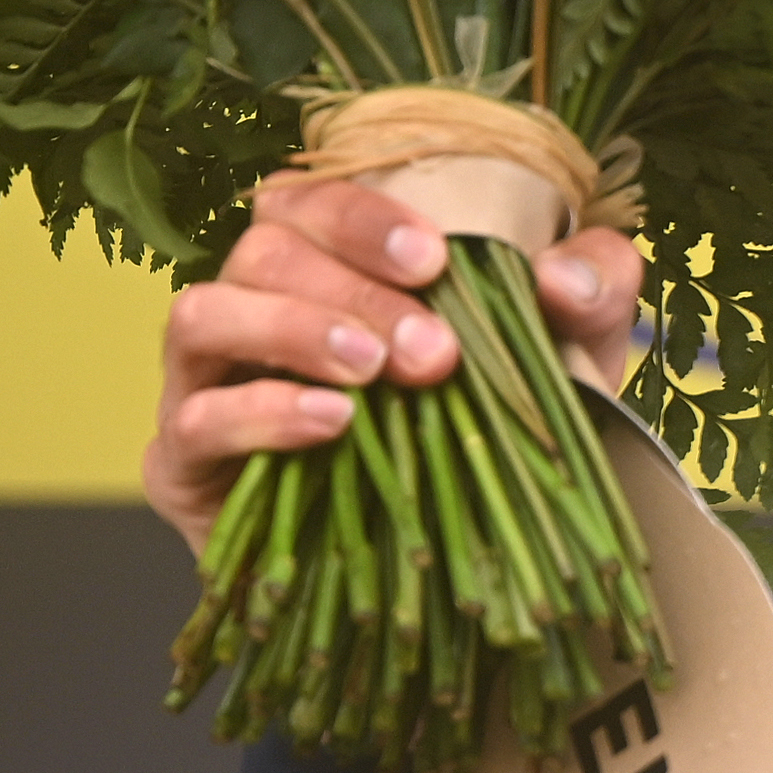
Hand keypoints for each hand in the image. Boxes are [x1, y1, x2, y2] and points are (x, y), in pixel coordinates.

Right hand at [143, 177, 645, 552]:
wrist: (449, 571)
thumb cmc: (486, 438)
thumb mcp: (564, 360)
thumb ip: (589, 292)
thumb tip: (563, 276)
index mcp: (323, 264)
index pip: (309, 200)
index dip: (362, 216)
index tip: (437, 260)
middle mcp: (252, 310)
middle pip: (261, 250)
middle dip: (348, 289)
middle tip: (429, 353)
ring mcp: (206, 385)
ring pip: (200, 315)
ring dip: (291, 331)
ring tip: (370, 376)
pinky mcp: (183, 468)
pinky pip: (193, 421)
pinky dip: (260, 413)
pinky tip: (329, 426)